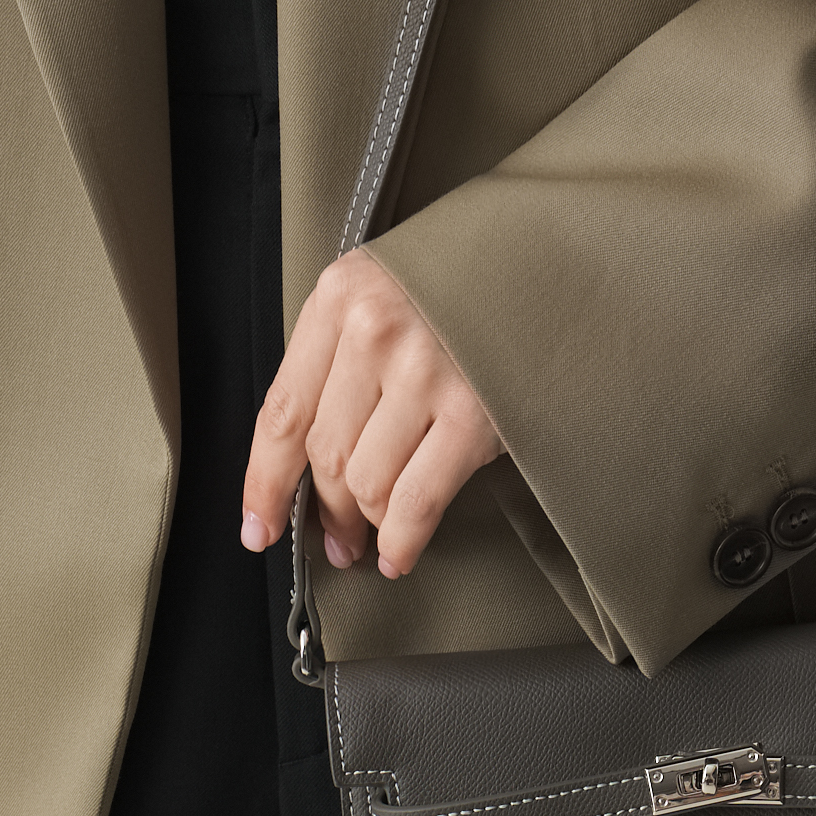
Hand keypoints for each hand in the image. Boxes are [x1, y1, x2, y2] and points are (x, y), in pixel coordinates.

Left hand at [240, 248, 501, 577]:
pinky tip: (398, 554)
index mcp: (339, 300)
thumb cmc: (469, 281)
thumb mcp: (386, 292)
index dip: (264, 483)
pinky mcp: (474, 415)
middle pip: (326, 456)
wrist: (554, 262)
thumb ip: (341, 355)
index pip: (282, 412)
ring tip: (371, 542)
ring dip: (366, 526)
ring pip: (368, 483)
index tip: (260, 526)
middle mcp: (375, 334)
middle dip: (326, 512)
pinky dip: (402, 540)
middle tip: (337, 539)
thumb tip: (310, 459)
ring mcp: (425, 375)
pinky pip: (417, 501)